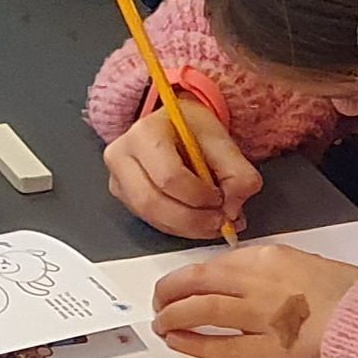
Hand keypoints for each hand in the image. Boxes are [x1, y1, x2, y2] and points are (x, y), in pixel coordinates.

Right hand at [104, 101, 261, 239]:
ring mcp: (119, 180)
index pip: (169, 176)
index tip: (221, 198)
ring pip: (151, 217)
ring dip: (187, 227)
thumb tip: (233, 209)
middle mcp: (122, 156)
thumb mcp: (221, 140)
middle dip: (192, 219)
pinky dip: (179, 228)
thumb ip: (237, 173)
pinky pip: (151, 222)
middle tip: (220, 221)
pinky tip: (197, 222)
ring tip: (213, 223)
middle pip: (153, 202)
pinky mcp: (124, 198)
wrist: (175, 128)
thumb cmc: (192, 130)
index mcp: (145, 133)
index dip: (199, 195)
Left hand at [149, 243, 357, 357]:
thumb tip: (238, 281)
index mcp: (268, 256)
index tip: (181, 283)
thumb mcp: (305, 263)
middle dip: (170, 292)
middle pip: (197, 282)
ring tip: (161, 323)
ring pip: (201, 311)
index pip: (216, 263)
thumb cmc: (348, 292)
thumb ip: (268, 270)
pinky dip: (193, 343)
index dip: (190, 275)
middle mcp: (258, 281)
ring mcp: (260, 317)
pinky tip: (177, 341)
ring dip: (173, 316)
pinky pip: (221, 346)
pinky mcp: (268, 350)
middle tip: (159, 302)